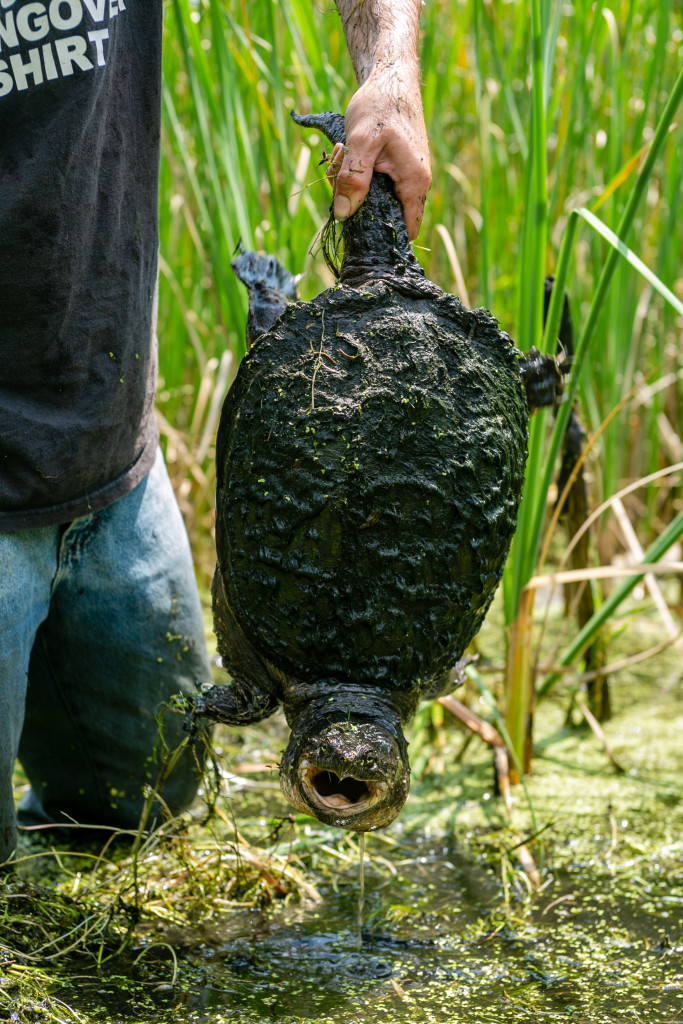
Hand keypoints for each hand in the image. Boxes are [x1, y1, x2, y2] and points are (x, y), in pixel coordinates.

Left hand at [328, 61, 431, 240]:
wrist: (390, 75)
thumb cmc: (381, 105)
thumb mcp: (361, 143)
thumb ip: (352, 180)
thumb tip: (342, 216)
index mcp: (414, 183)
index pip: (405, 230)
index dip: (382, 236)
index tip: (354, 227)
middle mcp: (414, 183)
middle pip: (382, 215)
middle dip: (354, 201)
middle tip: (336, 174)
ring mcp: (403, 176)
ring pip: (372, 198)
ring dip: (349, 183)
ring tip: (341, 152)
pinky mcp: (393, 168)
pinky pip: (371, 183)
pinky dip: (354, 172)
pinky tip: (345, 151)